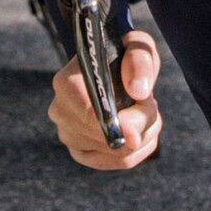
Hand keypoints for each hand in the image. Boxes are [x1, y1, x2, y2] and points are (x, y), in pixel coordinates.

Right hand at [49, 28, 161, 169]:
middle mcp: (60, 111)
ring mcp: (67, 134)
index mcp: (66, 83)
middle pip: (106, 136)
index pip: (90, 115)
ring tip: (146, 113)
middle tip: (150, 104)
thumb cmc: (124, 56)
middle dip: (140, 124)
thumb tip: (138, 91)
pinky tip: (143, 134)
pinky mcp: (79, 151)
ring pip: (115, 152)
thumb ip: (139, 61)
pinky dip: (135, 152)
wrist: (112, 69)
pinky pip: (113, 163)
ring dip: (142, 137)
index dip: (121, 123)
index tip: (147, 117)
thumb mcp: (137, 47)